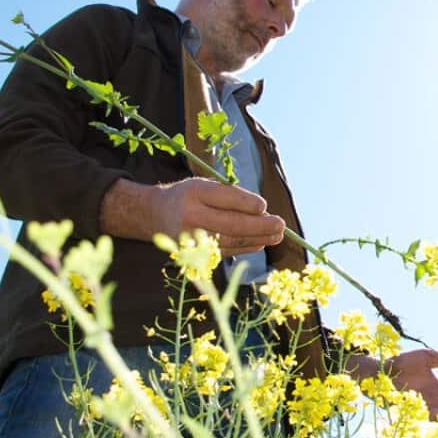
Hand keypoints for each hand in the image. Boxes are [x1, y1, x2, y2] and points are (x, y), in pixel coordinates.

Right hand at [154, 178, 284, 255]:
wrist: (155, 214)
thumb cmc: (188, 196)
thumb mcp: (204, 184)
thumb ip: (230, 195)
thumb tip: (262, 211)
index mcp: (194, 192)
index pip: (225, 198)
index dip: (247, 203)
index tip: (264, 206)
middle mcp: (191, 216)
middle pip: (231, 224)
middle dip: (260, 226)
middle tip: (281, 225)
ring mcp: (193, 238)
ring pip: (232, 240)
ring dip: (258, 238)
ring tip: (277, 235)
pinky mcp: (195, 252)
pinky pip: (226, 250)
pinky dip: (246, 246)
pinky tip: (261, 242)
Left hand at [383, 349, 437, 418]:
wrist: (382, 369)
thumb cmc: (404, 363)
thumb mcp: (426, 357)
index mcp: (437, 388)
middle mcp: (430, 400)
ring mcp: (419, 407)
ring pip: (434, 417)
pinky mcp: (407, 411)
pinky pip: (418, 420)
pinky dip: (423, 420)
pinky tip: (425, 417)